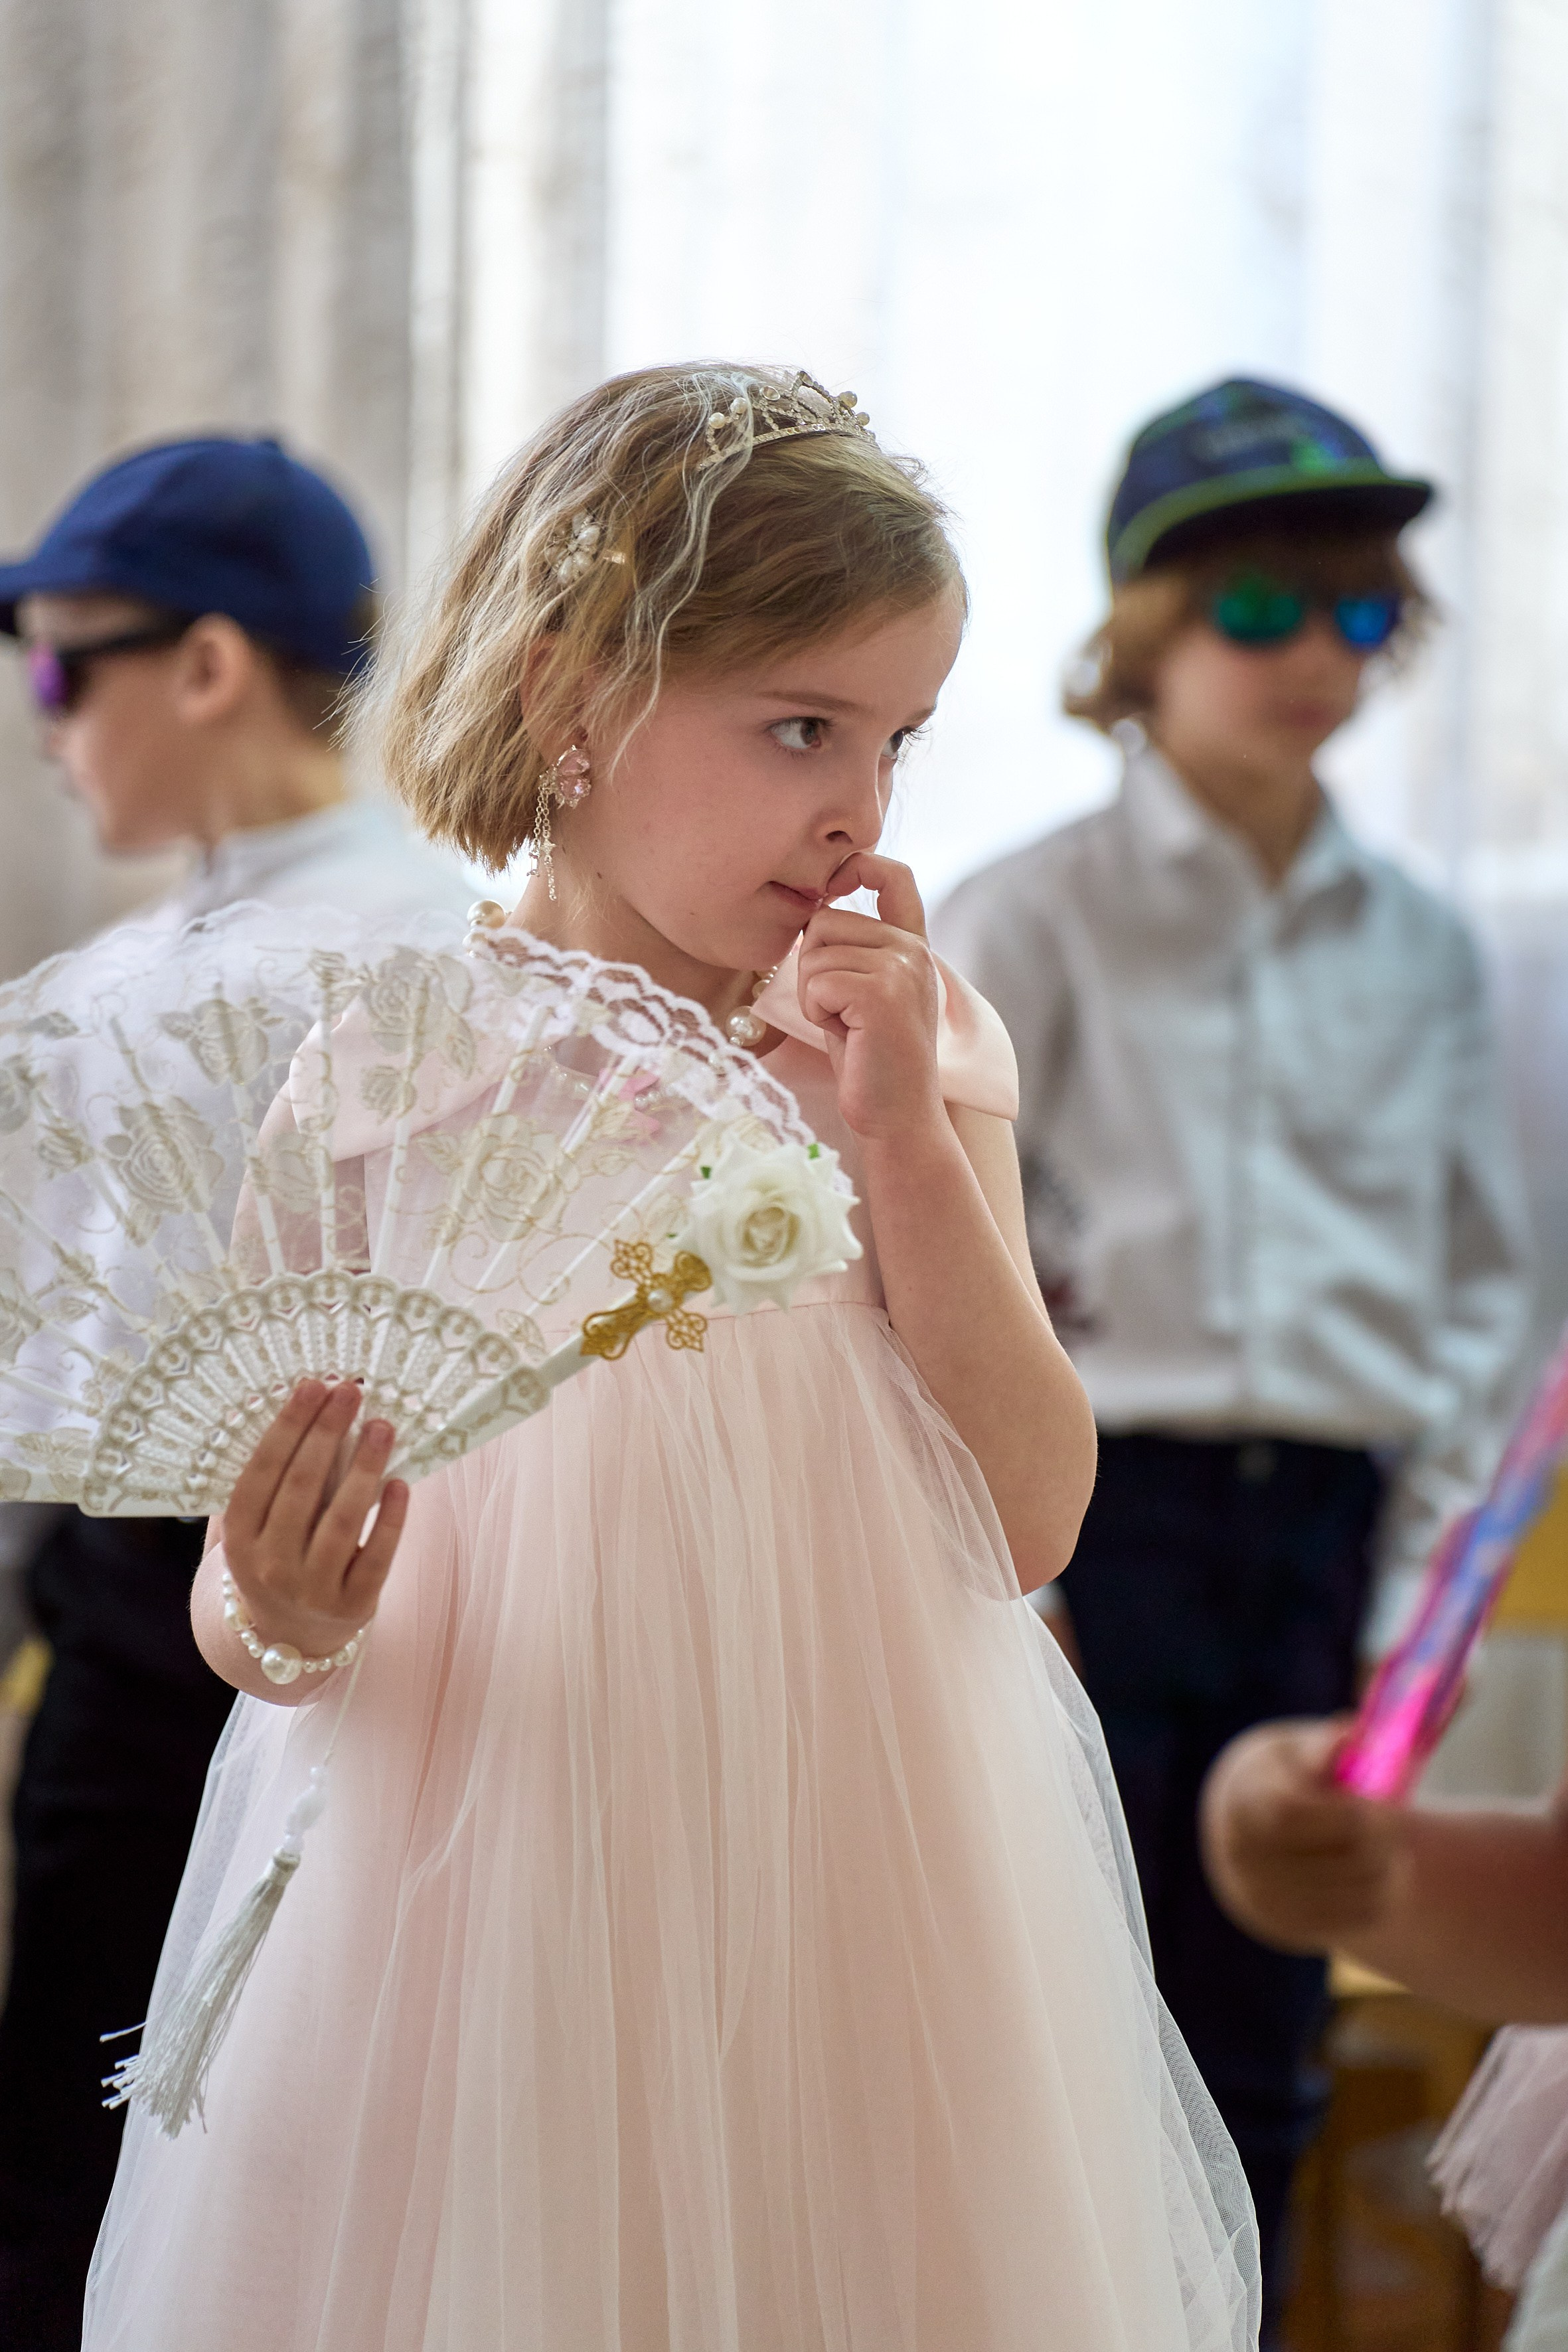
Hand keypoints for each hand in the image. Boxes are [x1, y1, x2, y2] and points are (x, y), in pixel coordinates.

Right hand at [219, 1381, 407, 1660]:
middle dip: (327, 1433)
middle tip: (351, 1392)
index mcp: (241, 1536)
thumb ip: (269, 1482)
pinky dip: (391, 1519)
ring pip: (341, 1520)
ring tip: (382, 1427)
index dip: (289, 1427)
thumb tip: (301, 1410)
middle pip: (302, 1488)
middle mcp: (270, 1564)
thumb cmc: (275, 1560)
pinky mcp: (352, 1605)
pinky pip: (376, 1556)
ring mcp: (311, 1588)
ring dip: (364, 1468)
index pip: (263, 1472)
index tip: (313, 1386)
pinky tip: (401, 1483)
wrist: (287, 1639)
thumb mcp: (257, 1529)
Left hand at [795, 853, 943, 1140]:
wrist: (897, 1118)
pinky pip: (816, 982)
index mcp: (911, 945)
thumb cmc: (870, 1060)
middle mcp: (913, 949)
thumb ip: (851, 950)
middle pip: (824, 920)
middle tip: (841, 1013)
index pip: (893, 874)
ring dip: (813, 996)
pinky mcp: (882, 993)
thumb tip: (811, 911)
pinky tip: (846, 1036)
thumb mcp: (862, 993)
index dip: (856, 866)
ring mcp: (901, 968)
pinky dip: (815, 1013)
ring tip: (847, 1027)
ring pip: (814, 952)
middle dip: (814, 968)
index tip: (833, 887)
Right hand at [1198, 1717, 1409, 1953]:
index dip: (1349, 1812)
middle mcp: (1246, 1859)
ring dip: (1392, 1867)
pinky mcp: (1292, 1929)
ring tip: (1396, 1843)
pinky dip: (1387, 1896)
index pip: (1293, 1817)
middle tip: (1402, 1821)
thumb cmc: (1281, 1778)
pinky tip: (1387, 1871)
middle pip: (1339, 1859)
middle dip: (1385, 1839)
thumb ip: (1323, 1746)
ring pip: (1359, 1893)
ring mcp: (1267, 1901)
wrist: (1246, 1832)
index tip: (1388, 1802)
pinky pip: (1360, 1919)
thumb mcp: (1292, 1751)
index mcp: (1243, 1805)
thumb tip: (1352, 1734)